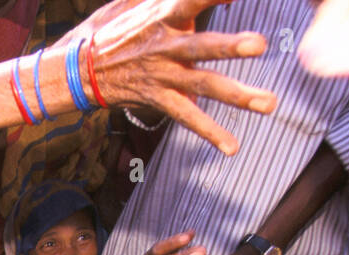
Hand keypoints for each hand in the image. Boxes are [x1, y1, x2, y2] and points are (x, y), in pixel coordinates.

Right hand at [59, 0, 274, 155]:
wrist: (80, 70)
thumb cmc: (113, 31)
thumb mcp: (136, 2)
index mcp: (163, 15)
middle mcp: (166, 45)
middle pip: (202, 45)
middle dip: (230, 46)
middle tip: (260, 45)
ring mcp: (163, 75)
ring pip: (204, 84)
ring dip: (237, 94)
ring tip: (268, 103)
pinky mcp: (158, 99)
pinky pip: (187, 116)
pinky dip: (210, 132)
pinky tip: (232, 146)